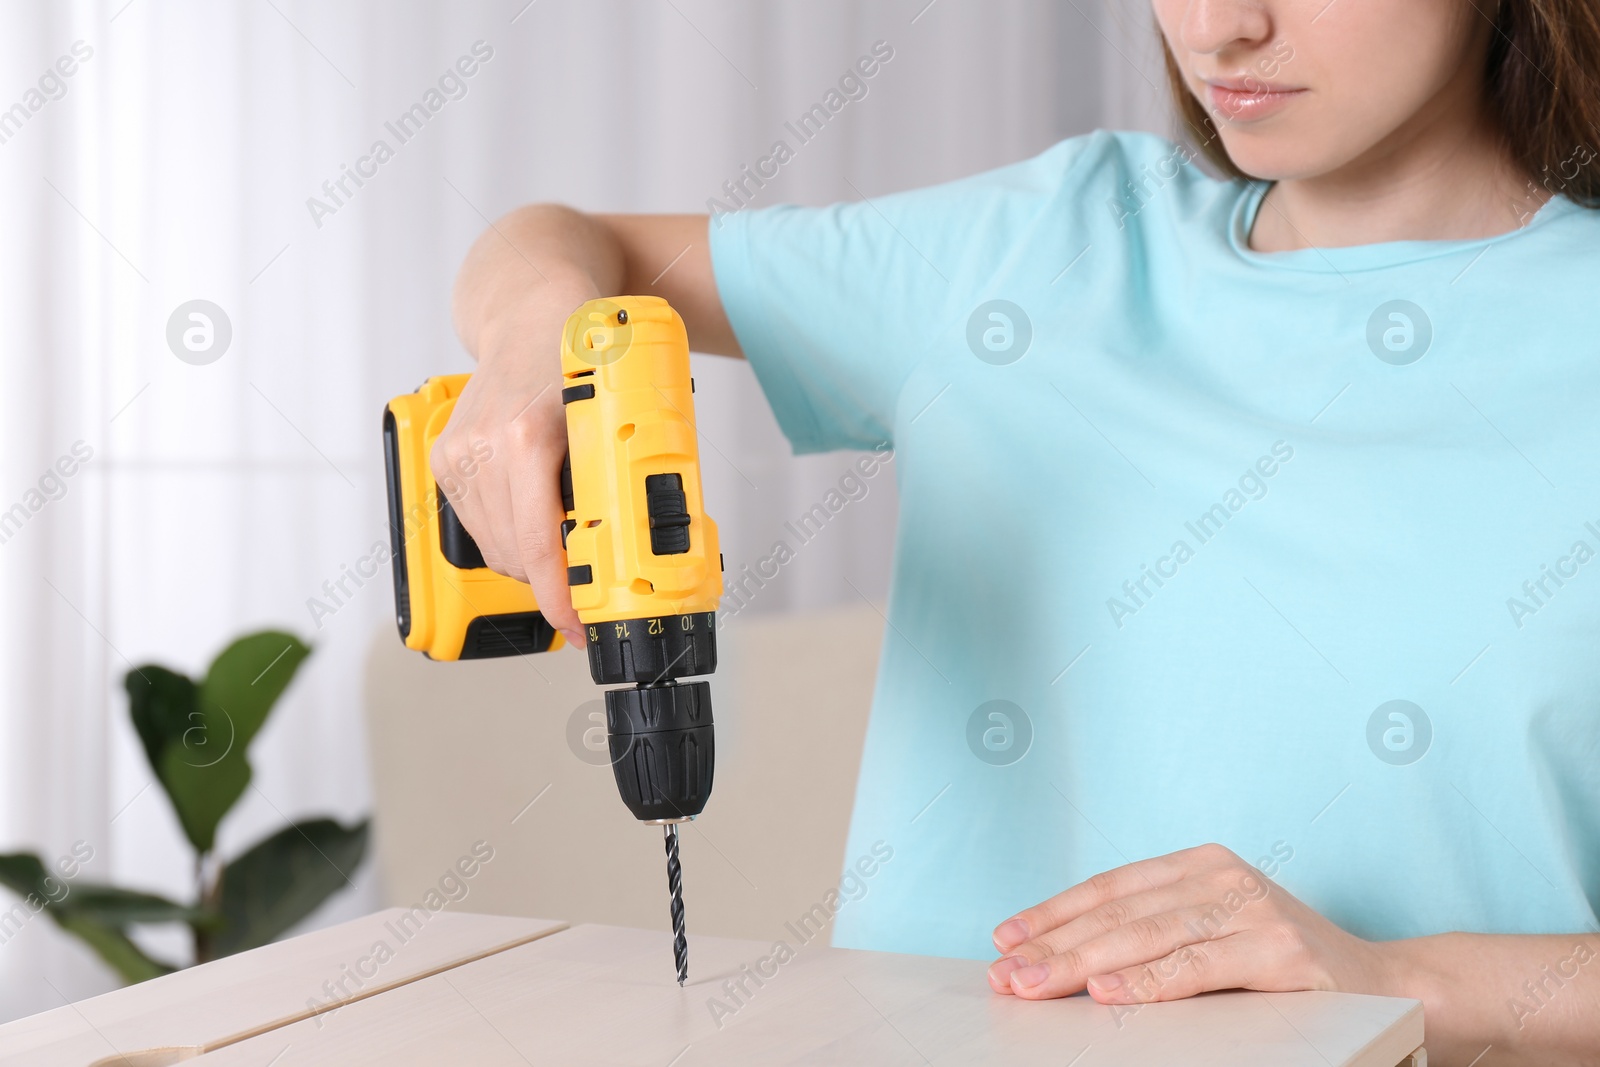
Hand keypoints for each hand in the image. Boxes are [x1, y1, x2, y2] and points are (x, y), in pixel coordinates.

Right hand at [430, 289, 592, 645]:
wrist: (529, 303)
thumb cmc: (578, 345)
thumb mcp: (619, 407)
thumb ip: (620, 468)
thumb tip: (636, 538)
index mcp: (526, 436)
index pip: (539, 545)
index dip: (561, 597)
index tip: (580, 625)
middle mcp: (482, 446)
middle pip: (515, 556)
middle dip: (554, 582)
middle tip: (593, 591)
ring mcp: (457, 452)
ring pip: (494, 546)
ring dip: (531, 561)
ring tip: (570, 547)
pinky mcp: (445, 456)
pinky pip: (477, 523)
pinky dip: (509, 534)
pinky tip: (537, 516)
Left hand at [987, 843, 1389, 1004]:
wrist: (1394, 985)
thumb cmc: (1287, 968)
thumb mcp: (1215, 935)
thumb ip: (1155, 936)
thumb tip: (1066, 960)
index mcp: (1201, 865)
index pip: (1110, 888)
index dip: (1054, 913)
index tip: (1005, 938)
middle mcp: (1223, 876)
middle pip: (1119, 913)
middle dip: (1054, 944)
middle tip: (1006, 972)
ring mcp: (1254, 910)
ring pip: (1148, 937)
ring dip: (1082, 964)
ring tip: (1036, 983)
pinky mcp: (1282, 952)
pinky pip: (1198, 968)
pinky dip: (1147, 982)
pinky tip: (1107, 993)